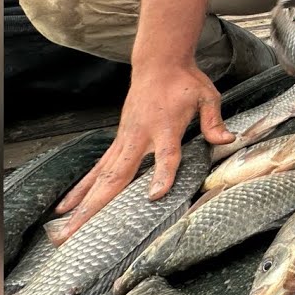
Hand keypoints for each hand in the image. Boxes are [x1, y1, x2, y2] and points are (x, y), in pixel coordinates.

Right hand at [50, 64, 233, 242]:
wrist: (158, 63)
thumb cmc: (185, 82)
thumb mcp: (207, 97)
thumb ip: (214, 121)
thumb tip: (229, 140)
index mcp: (165, 127)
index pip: (166, 155)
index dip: (162, 175)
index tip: (155, 196)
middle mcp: (139, 136)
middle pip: (119, 174)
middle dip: (99, 204)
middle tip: (80, 231)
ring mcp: (124, 140)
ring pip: (102, 176)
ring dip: (84, 202)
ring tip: (65, 229)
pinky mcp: (118, 141)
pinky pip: (98, 169)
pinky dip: (82, 188)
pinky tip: (67, 206)